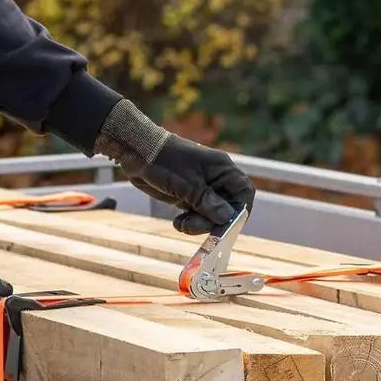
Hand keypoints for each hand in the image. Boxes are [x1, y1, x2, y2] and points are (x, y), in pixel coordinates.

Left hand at [93, 99, 254, 233]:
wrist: (137, 153)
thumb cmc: (163, 160)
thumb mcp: (186, 184)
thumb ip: (207, 202)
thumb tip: (227, 218)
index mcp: (222, 169)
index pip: (243, 193)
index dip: (240, 211)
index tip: (227, 226)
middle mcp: (216, 179)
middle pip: (227, 209)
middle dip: (213, 222)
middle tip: (194, 226)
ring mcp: (202, 190)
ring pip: (211, 216)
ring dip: (199, 225)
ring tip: (182, 224)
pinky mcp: (189, 198)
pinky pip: (197, 216)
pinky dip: (189, 223)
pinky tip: (177, 221)